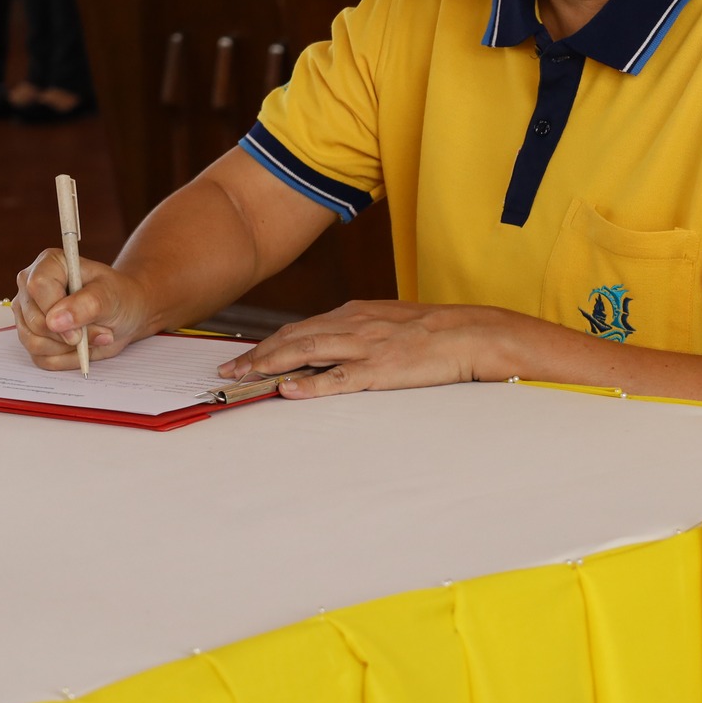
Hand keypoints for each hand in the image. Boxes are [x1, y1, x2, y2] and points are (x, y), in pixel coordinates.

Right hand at [11, 248, 152, 370]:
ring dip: (68, 349)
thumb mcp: (111, 296)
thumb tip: (55, 320)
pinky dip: (65, 358)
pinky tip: (80, 346)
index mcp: (49, 264)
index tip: (79, 331)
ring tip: (91, 337)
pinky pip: (40, 358)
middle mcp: (31, 287)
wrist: (123, 314)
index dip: (56, 312)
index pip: (37, 286)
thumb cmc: (118, 297)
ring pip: (33, 342)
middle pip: (34, 320)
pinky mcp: (30, 336)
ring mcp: (27, 313)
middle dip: (69, 336)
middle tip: (99, 332)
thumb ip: (87, 304)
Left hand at [215, 300, 488, 398]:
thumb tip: (332, 348)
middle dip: (258, 355)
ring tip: (243, 376)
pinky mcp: (380, 370)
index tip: (244, 357)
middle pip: (293, 338)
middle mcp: (353, 325)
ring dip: (270, 365)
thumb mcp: (390, 323)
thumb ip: (359, 333)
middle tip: (228, 369)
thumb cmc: (436, 331)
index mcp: (355, 314)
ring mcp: (365, 347)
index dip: (269, 343)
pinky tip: (287, 388)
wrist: (473, 332)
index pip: (301, 328)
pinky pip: (338, 378)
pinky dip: (309, 384)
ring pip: (306, 352)